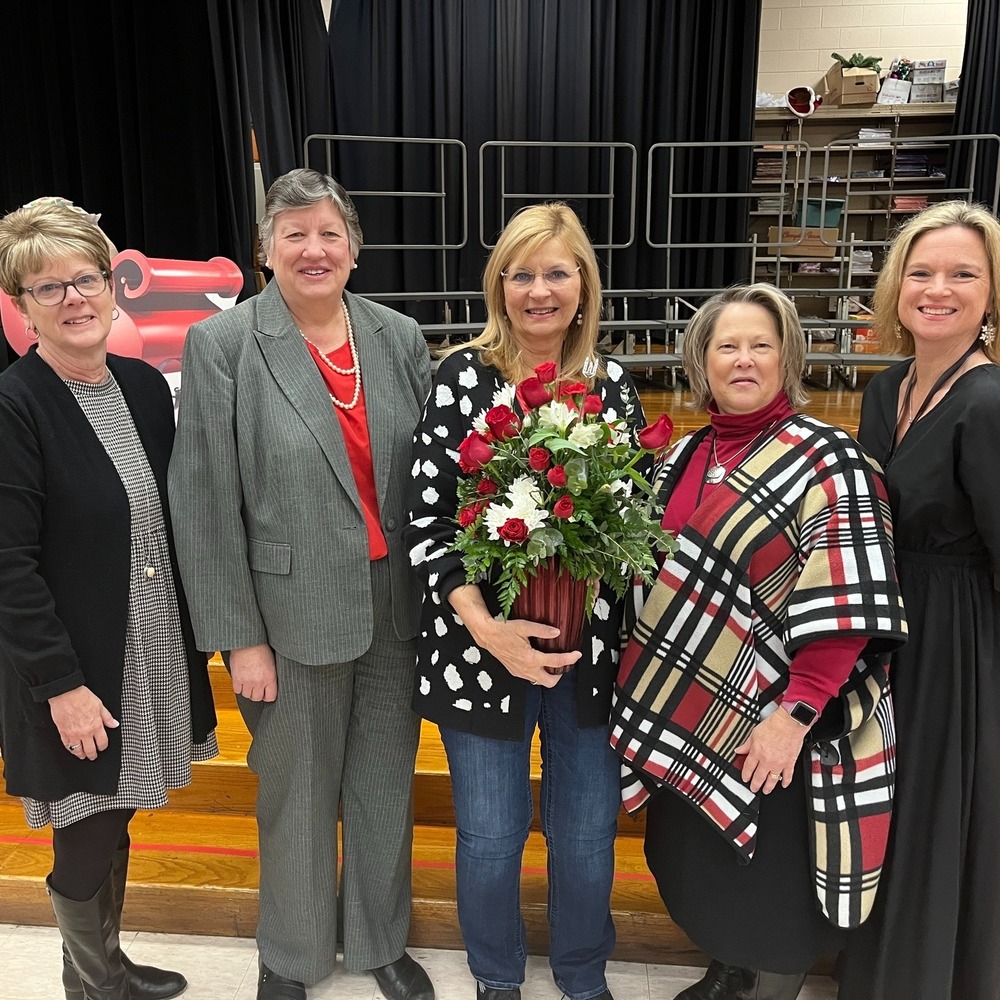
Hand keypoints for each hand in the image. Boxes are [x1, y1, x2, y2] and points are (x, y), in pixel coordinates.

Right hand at [48, 686, 118, 760]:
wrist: (66, 693)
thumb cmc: (82, 697)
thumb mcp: (100, 705)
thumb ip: (107, 717)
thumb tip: (114, 724)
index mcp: (96, 725)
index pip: (102, 742)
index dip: (103, 747)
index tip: (102, 747)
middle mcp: (85, 732)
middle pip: (90, 749)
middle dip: (93, 754)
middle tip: (93, 756)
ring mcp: (73, 733)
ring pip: (78, 750)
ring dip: (81, 754)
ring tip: (82, 756)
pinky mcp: (63, 732)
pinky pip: (66, 745)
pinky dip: (70, 749)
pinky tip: (72, 749)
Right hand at [230, 644, 277, 701]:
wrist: (248, 641)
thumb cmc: (261, 647)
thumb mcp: (272, 662)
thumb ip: (271, 675)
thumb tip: (271, 683)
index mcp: (270, 677)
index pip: (270, 697)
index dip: (268, 695)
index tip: (266, 693)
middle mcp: (259, 681)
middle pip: (257, 698)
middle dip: (257, 694)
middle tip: (257, 688)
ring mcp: (247, 681)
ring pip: (247, 695)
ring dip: (248, 691)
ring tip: (249, 684)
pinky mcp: (236, 678)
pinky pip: (237, 690)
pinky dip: (239, 687)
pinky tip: (242, 681)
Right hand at [447, 583, 580, 686]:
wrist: (487, 635)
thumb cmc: (504, 630)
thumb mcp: (524, 626)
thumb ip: (542, 630)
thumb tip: (557, 632)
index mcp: (531, 658)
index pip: (556, 662)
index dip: (570, 659)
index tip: (577, 654)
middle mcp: (526, 668)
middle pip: (550, 682)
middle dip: (560, 675)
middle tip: (564, 663)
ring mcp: (520, 672)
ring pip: (540, 681)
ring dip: (549, 674)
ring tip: (553, 661)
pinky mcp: (515, 671)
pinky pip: (531, 677)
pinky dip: (538, 672)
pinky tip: (539, 661)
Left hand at [734, 708, 807, 793]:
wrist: (788, 723)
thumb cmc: (773, 725)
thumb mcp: (754, 733)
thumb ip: (746, 745)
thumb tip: (738, 750)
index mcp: (756, 752)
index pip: (748, 768)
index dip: (745, 775)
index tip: (745, 779)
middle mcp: (767, 760)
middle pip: (759, 777)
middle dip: (755, 785)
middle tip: (753, 788)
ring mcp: (779, 763)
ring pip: (772, 780)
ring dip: (768, 787)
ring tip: (766, 791)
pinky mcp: (790, 762)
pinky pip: (788, 776)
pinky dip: (785, 782)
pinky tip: (783, 785)